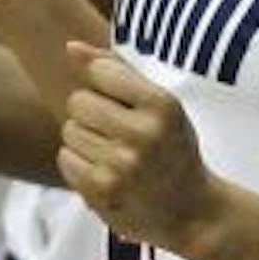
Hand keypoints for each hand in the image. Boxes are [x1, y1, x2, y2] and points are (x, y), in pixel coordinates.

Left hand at [56, 42, 220, 255]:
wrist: (192, 212)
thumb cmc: (171, 147)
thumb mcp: (159, 104)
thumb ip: (114, 68)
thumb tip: (69, 47)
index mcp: (162, 105)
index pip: (100, 71)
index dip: (104, 85)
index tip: (123, 103)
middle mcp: (144, 134)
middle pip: (78, 101)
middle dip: (90, 113)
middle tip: (116, 131)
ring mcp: (122, 165)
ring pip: (69, 130)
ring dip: (84, 140)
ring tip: (113, 153)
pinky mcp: (102, 190)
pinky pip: (65, 158)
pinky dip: (79, 163)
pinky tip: (104, 171)